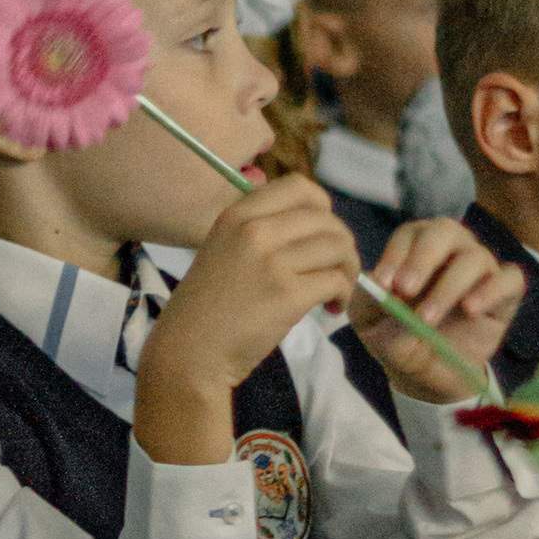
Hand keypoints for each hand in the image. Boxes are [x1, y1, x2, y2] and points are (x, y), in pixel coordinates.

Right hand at [135, 177, 360, 463]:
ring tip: (337, 291)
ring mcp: (272, 262)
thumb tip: (311, 223)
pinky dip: (343, 294)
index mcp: (237, 215)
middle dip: (343, 245)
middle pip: (326, 219)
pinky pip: (336, 281)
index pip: (299, 186)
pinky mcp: (288, 295)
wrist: (189, 352)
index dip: (323, 207)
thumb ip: (258, 231)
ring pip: (338, 248)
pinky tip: (331, 308)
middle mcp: (255, 231)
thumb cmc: (206, 308)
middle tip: (338, 270)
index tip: (322, 232)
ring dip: (348, 270)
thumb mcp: (222, 250)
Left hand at [354, 215, 524, 404]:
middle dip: (423, 258)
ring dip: (448, 286)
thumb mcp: (371, 324)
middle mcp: (451, 251)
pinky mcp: (504, 295)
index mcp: (416, 249)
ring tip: (427, 318)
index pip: (410, 235)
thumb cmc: (397, 337)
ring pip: (475, 257)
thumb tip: (379, 285)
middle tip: (405, 289)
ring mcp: (480, 270)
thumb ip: (370, 302)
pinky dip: (492, 290)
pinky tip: (471, 309)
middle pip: (446, 231)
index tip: (383, 285)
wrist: (427, 375)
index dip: (396, 255)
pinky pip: (509, 279)